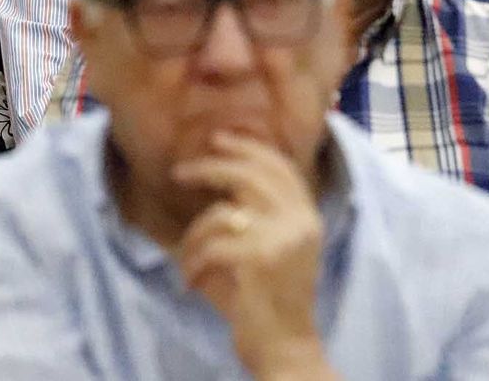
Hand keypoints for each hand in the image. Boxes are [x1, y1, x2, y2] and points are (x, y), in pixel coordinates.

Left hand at [176, 132, 334, 379]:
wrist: (284, 349)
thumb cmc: (266, 302)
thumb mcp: (266, 249)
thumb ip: (249, 212)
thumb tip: (215, 169)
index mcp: (307, 218)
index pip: (280, 168)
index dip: (248, 149)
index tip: (218, 140)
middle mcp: (300, 223)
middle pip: (249, 175)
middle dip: (210, 168)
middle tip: (181, 172)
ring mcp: (282, 239)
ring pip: (221, 213)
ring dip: (194, 237)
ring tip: (188, 259)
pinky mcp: (260, 258)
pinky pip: (211, 245)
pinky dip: (193, 263)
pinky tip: (191, 281)